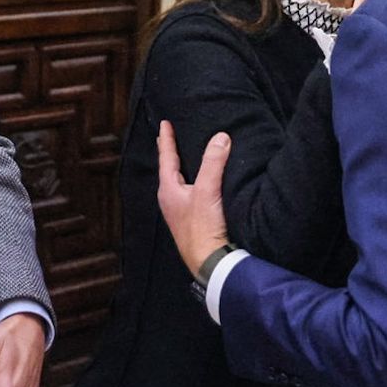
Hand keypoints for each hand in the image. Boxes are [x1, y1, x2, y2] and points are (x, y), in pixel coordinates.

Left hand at [156, 120, 230, 278]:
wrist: (210, 262)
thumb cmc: (202, 228)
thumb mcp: (208, 190)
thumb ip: (213, 162)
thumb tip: (221, 137)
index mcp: (168, 190)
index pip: (166, 158)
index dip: (167, 139)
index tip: (165, 123)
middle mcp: (170, 200)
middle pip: (169, 170)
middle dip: (170, 154)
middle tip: (169, 138)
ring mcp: (180, 212)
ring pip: (178, 183)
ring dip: (182, 169)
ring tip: (185, 158)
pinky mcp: (192, 221)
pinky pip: (190, 194)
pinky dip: (193, 183)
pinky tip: (201, 185)